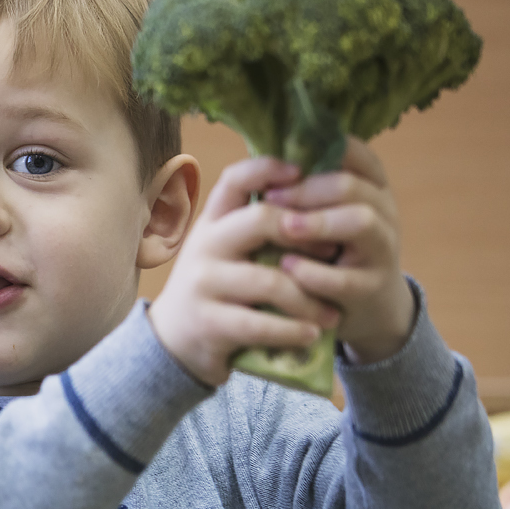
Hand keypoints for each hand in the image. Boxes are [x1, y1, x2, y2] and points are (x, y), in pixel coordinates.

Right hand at [149, 157, 340, 386]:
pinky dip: (293, 331)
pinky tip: (311, 334)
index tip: (302, 172)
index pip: (235, 179)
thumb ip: (255, 227)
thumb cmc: (216, 288)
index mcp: (212, 222)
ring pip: (270, 281)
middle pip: (261, 219)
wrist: (174, 339)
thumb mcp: (225, 249)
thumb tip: (315, 199)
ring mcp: (203, 283)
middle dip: (306, 235)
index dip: (268, 168)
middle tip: (335, 252)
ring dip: (310, 300)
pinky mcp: (207, 322)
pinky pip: (261, 324)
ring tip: (331, 315)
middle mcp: (204, 245)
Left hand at [264, 137, 414, 363]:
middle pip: (351, 185)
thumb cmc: (331, 251)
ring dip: (318, 222)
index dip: (318, 151)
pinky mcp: (371, 288)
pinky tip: (287, 266)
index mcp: (372, 187)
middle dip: (307, 189)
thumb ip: (306, 188)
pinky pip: (344, 277)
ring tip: (285, 227)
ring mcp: (383, 250)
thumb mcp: (325, 215)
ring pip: (362, 222)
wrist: (365, 308)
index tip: (284, 163)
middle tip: (270, 198)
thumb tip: (263, 158)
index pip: (356, 153)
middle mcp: (384, 213)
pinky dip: (312, 271)